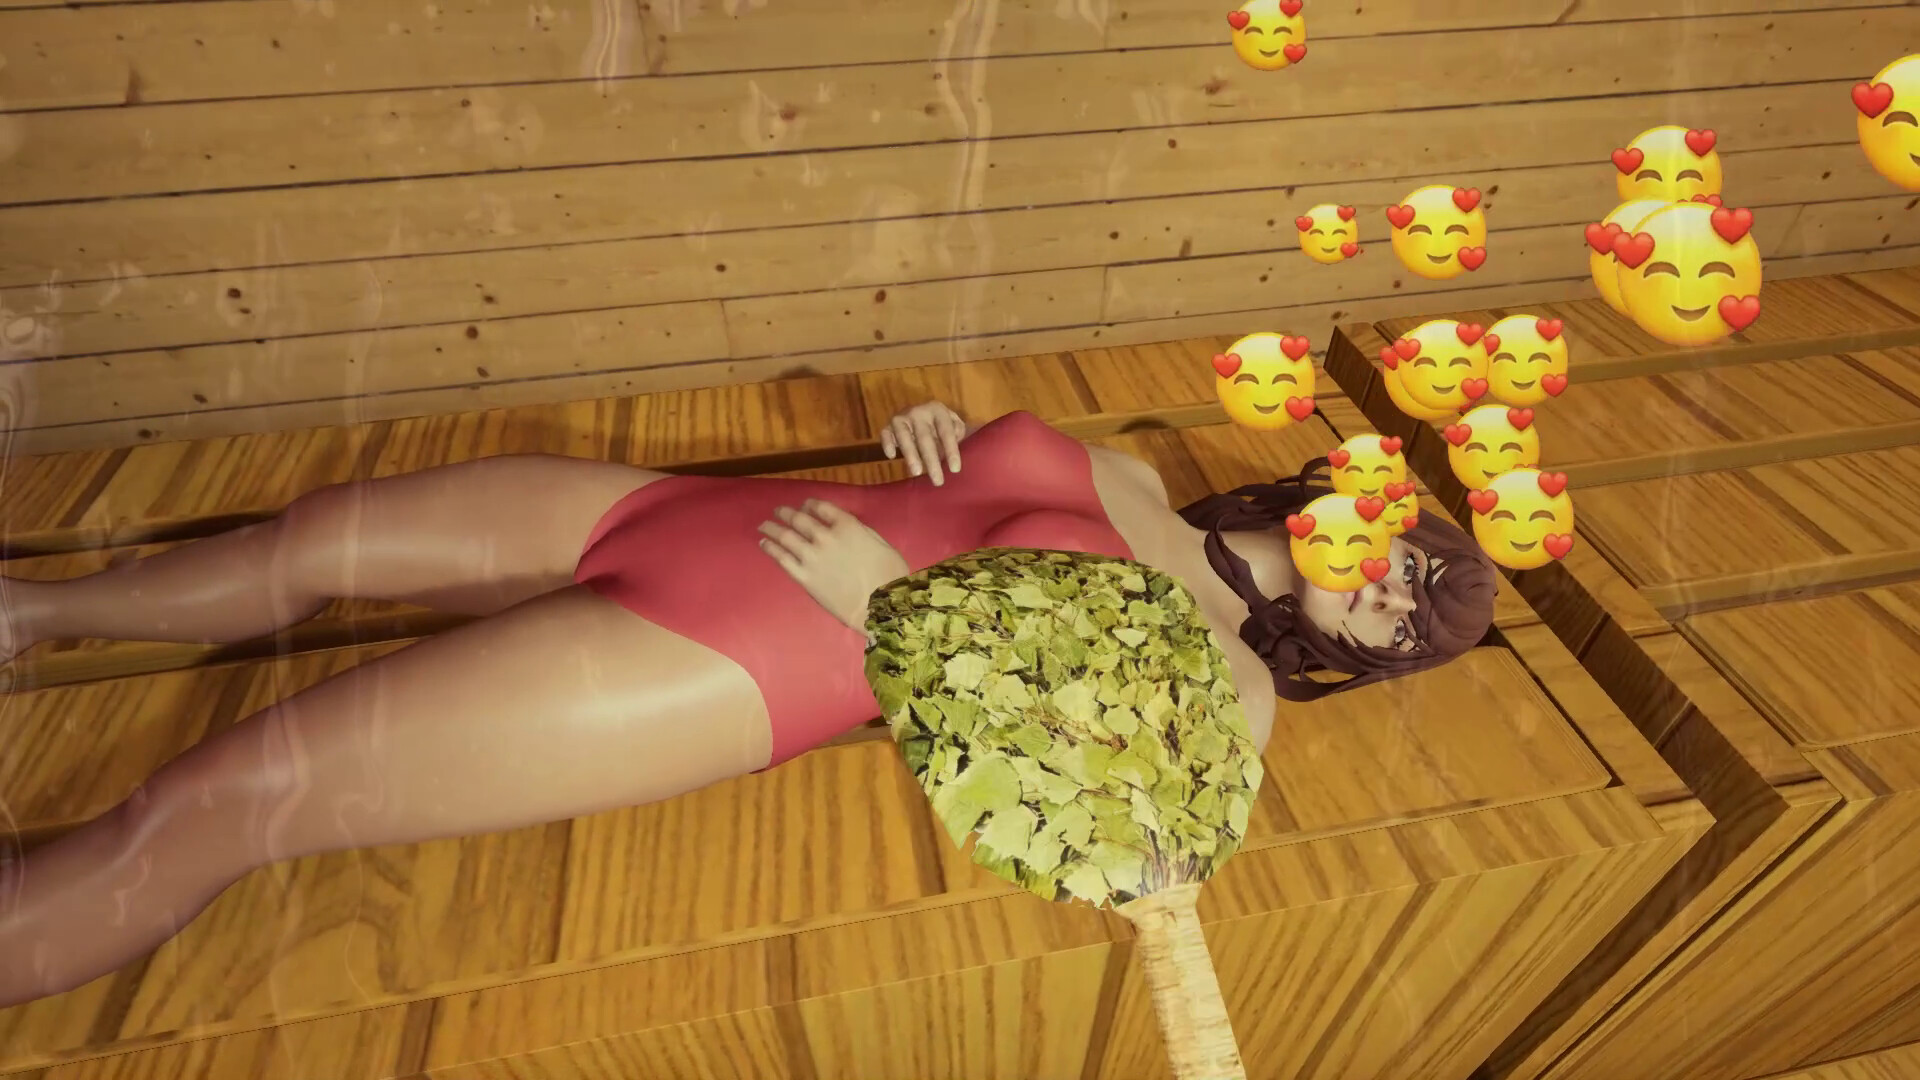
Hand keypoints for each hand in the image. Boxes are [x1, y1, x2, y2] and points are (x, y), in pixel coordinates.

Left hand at [758, 499, 909, 630]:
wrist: (878, 606)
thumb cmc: (889, 574)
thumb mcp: (880, 543)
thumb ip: (860, 532)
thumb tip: (847, 528)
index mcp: (847, 525)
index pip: (821, 507)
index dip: (810, 504)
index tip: (804, 505)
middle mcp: (825, 536)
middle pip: (799, 519)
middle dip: (787, 512)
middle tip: (778, 511)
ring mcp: (811, 556)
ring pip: (785, 536)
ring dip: (772, 527)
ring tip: (763, 525)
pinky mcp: (804, 576)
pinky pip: (782, 558)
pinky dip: (771, 548)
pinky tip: (763, 543)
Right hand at [881, 401, 966, 485]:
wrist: (922, 413)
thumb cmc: (942, 425)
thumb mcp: (955, 424)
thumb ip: (959, 433)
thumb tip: (955, 443)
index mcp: (938, 410)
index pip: (946, 431)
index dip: (951, 450)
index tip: (955, 470)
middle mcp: (918, 411)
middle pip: (925, 438)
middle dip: (932, 460)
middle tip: (938, 481)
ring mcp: (902, 417)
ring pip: (904, 436)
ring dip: (911, 455)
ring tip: (917, 473)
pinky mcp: (889, 425)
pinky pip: (885, 434)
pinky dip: (887, 444)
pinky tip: (892, 456)